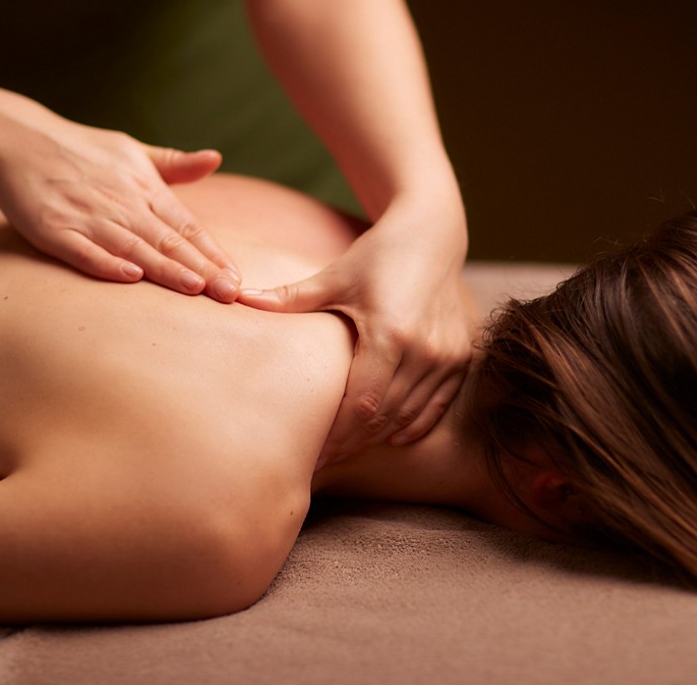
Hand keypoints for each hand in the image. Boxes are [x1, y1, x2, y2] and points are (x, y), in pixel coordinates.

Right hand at [0, 102, 241, 300]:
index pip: (186, 226)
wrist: (15, 139)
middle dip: (200, 268)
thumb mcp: (132, 150)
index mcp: (143, 187)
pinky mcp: (51, 228)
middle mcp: (120, 202)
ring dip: (164, 269)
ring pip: (133, 247)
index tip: (236, 278)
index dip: (212, 253)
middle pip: (167, 241)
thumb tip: (215, 158)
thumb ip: (174, 164)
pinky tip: (129, 278)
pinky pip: (81, 250)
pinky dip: (105, 263)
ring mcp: (85, 216)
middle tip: (229, 293)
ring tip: (195, 288)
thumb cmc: (81, 150)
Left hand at [239, 201, 473, 466]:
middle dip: (350, 443)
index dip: (336, 436)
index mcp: (390, 333)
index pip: (361, 404)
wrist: (433, 233)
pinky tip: (386, 435)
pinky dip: (411, 425)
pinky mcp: (460, 357)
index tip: (311, 455)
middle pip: (384, 418)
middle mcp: (424, 350)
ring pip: (409, 417)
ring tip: (345, 451)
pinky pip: (435, 406)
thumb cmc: (377, 254)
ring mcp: (447, 356)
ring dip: (377, 437)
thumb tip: (236, 297)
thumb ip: (289, 297)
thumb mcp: (334, 276)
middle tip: (321, 462)